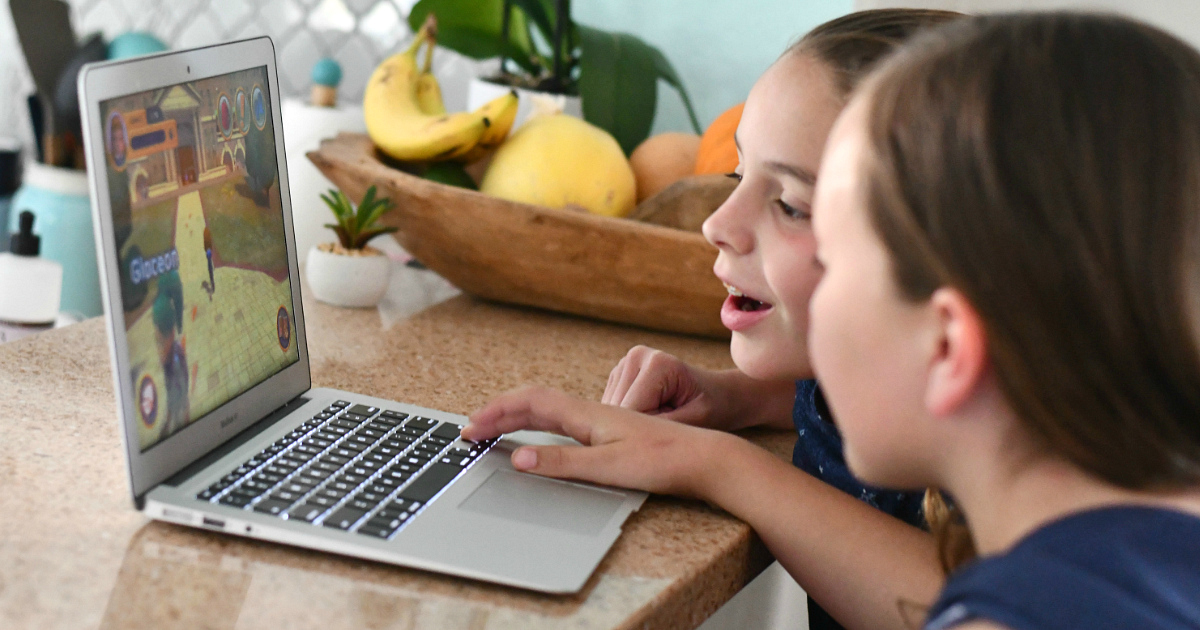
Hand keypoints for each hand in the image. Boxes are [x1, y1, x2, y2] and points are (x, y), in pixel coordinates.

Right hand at [462, 386, 726, 496]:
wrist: (706, 458)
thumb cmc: (664, 461)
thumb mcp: (609, 468)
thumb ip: (563, 463)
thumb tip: (520, 459)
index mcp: (588, 415)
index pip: (531, 403)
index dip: (497, 412)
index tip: (471, 428)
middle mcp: (593, 411)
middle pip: (536, 402)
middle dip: (499, 413)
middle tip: (471, 430)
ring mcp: (603, 420)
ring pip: (549, 409)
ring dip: (517, 416)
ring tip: (493, 429)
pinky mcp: (612, 431)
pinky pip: (564, 420)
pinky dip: (539, 425)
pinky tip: (539, 438)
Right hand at [602, 345, 717, 425]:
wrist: (717, 394)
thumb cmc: (712, 407)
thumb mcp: (696, 421)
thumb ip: (663, 426)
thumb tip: (630, 436)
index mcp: (657, 363)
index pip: (631, 410)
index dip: (646, 430)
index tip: (671, 431)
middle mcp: (636, 357)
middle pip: (616, 409)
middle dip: (637, 426)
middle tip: (668, 425)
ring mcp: (624, 363)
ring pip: (610, 411)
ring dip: (631, 423)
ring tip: (662, 418)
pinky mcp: (618, 375)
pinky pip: (610, 409)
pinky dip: (627, 419)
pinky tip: (651, 414)